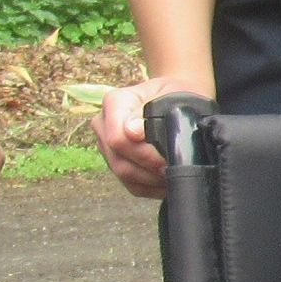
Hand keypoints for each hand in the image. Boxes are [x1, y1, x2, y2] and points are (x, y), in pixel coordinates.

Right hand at [95, 74, 210, 199]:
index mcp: (114, 103)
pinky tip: (169, 183)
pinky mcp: (117, 163)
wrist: (177, 98)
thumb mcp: (172, 93)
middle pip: (119, 160)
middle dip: (151, 170)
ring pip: (124, 174)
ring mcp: (107, 146)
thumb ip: (152, 111)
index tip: (169, 157)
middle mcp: (103, 125)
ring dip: (152, 180)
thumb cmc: (176, 94)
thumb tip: (132, 132)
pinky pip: (131, 185)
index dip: (144, 153)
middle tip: (178, 171)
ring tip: (176, 177)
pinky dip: (152, 188)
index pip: (117, 138)